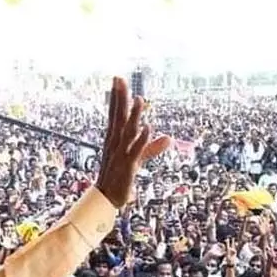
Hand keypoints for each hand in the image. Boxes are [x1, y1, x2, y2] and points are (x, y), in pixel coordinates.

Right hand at [95, 77, 170, 207]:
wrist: (108, 197)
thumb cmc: (120, 176)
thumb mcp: (138, 159)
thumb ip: (152, 147)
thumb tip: (168, 138)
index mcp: (114, 139)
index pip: (115, 114)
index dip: (117, 97)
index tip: (118, 79)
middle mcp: (115, 143)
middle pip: (118, 118)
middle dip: (120, 98)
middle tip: (119, 79)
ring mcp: (121, 154)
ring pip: (128, 132)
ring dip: (134, 116)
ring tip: (139, 99)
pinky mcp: (128, 167)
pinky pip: (136, 151)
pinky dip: (141, 140)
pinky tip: (148, 128)